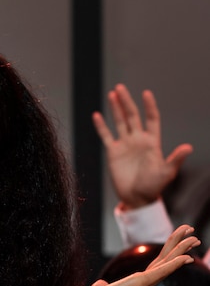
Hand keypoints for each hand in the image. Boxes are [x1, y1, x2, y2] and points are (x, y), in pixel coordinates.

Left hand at [67, 225, 199, 285]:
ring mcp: (144, 285)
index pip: (157, 266)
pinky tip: (187, 257)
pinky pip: (162, 271)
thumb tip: (100, 285)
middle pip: (165, 261)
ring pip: (167, 262)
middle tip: (192, 233)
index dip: (168, 254)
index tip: (178, 244)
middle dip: (179, 245)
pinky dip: (175, 263)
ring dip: (181, 248)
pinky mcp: (141, 283)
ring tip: (195, 237)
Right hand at [92, 84, 192, 208]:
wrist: (136, 197)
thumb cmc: (154, 186)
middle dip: (127, 102)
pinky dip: (101, 126)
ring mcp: (125, 145)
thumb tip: (188, 148)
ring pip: (119, 122)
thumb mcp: (167, 172)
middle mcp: (138, 140)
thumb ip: (176, 158)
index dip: (149, 107)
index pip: (151, 119)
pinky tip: (97, 115)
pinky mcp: (113, 152)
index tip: (146, 93)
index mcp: (152, 141)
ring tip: (111, 95)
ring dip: (115, 109)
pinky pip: (106, 136)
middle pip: (132, 116)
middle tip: (120, 88)